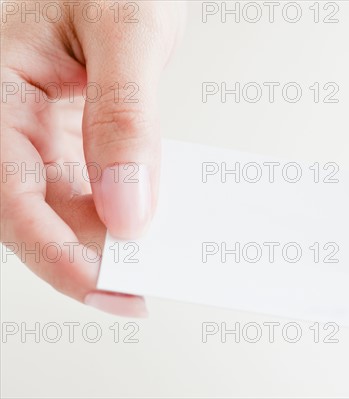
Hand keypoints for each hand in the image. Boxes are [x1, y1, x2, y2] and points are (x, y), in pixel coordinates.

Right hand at [0, 1, 184, 315]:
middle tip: (138, 291)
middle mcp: (10, 118)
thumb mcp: (126, 33)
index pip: (11, 192)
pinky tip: (150, 225)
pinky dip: (120, 211)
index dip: (53, 250)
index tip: (103, 285)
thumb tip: (128, 205)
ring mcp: (38, 131)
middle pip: (33, 213)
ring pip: (62, 208)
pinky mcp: (71, 137)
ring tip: (154, 264)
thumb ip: (124, 116)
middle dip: (84, 259)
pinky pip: (88, 187)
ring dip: (105, 242)